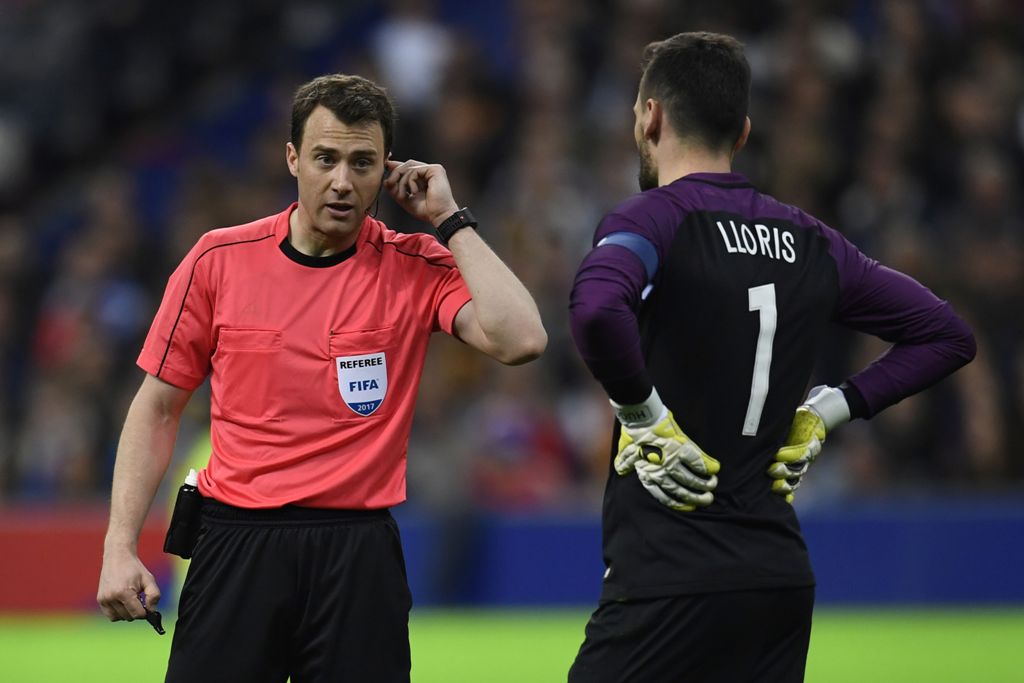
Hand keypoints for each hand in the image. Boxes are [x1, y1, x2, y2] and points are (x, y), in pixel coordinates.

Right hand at [97, 547, 160, 621]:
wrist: (117, 557)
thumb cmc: (134, 569)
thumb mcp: (149, 579)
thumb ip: (154, 595)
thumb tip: (152, 611)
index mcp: (123, 592)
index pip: (137, 614)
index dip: (145, 612)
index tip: (147, 605)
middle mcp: (111, 597)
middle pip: (129, 617)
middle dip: (136, 611)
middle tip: (139, 598)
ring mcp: (104, 599)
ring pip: (119, 618)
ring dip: (127, 612)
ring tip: (130, 599)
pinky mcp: (100, 600)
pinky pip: (111, 615)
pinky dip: (118, 613)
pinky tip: (123, 602)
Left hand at [384, 159, 459, 226]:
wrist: (439, 216)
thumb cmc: (426, 211)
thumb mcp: (406, 199)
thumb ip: (396, 190)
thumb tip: (386, 181)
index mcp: (424, 177)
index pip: (408, 167)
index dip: (396, 165)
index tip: (386, 165)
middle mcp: (429, 171)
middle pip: (407, 164)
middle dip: (395, 173)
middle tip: (389, 184)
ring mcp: (433, 169)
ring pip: (409, 166)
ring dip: (401, 181)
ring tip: (403, 195)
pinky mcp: (436, 170)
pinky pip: (415, 170)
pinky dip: (410, 181)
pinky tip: (414, 192)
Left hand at [617, 410, 719, 510]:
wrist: (641, 419)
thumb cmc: (633, 434)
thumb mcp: (625, 451)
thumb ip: (626, 462)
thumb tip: (620, 469)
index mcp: (648, 474)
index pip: (664, 495)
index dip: (678, 503)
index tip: (688, 507)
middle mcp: (662, 472)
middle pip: (681, 490)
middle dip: (696, 497)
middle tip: (707, 500)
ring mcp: (673, 461)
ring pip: (691, 479)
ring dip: (704, 484)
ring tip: (712, 486)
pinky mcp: (683, 449)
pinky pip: (698, 462)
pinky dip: (708, 467)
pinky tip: (715, 469)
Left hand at [767, 385, 849, 502]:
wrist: (821, 413)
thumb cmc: (811, 408)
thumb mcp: (810, 406)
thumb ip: (815, 401)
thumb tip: (823, 391)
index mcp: (808, 440)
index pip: (800, 452)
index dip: (789, 456)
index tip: (776, 456)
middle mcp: (806, 452)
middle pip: (797, 468)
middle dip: (783, 472)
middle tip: (770, 470)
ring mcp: (803, 461)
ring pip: (795, 477)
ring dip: (784, 482)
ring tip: (771, 485)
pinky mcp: (798, 466)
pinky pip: (795, 481)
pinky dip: (788, 490)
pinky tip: (779, 496)